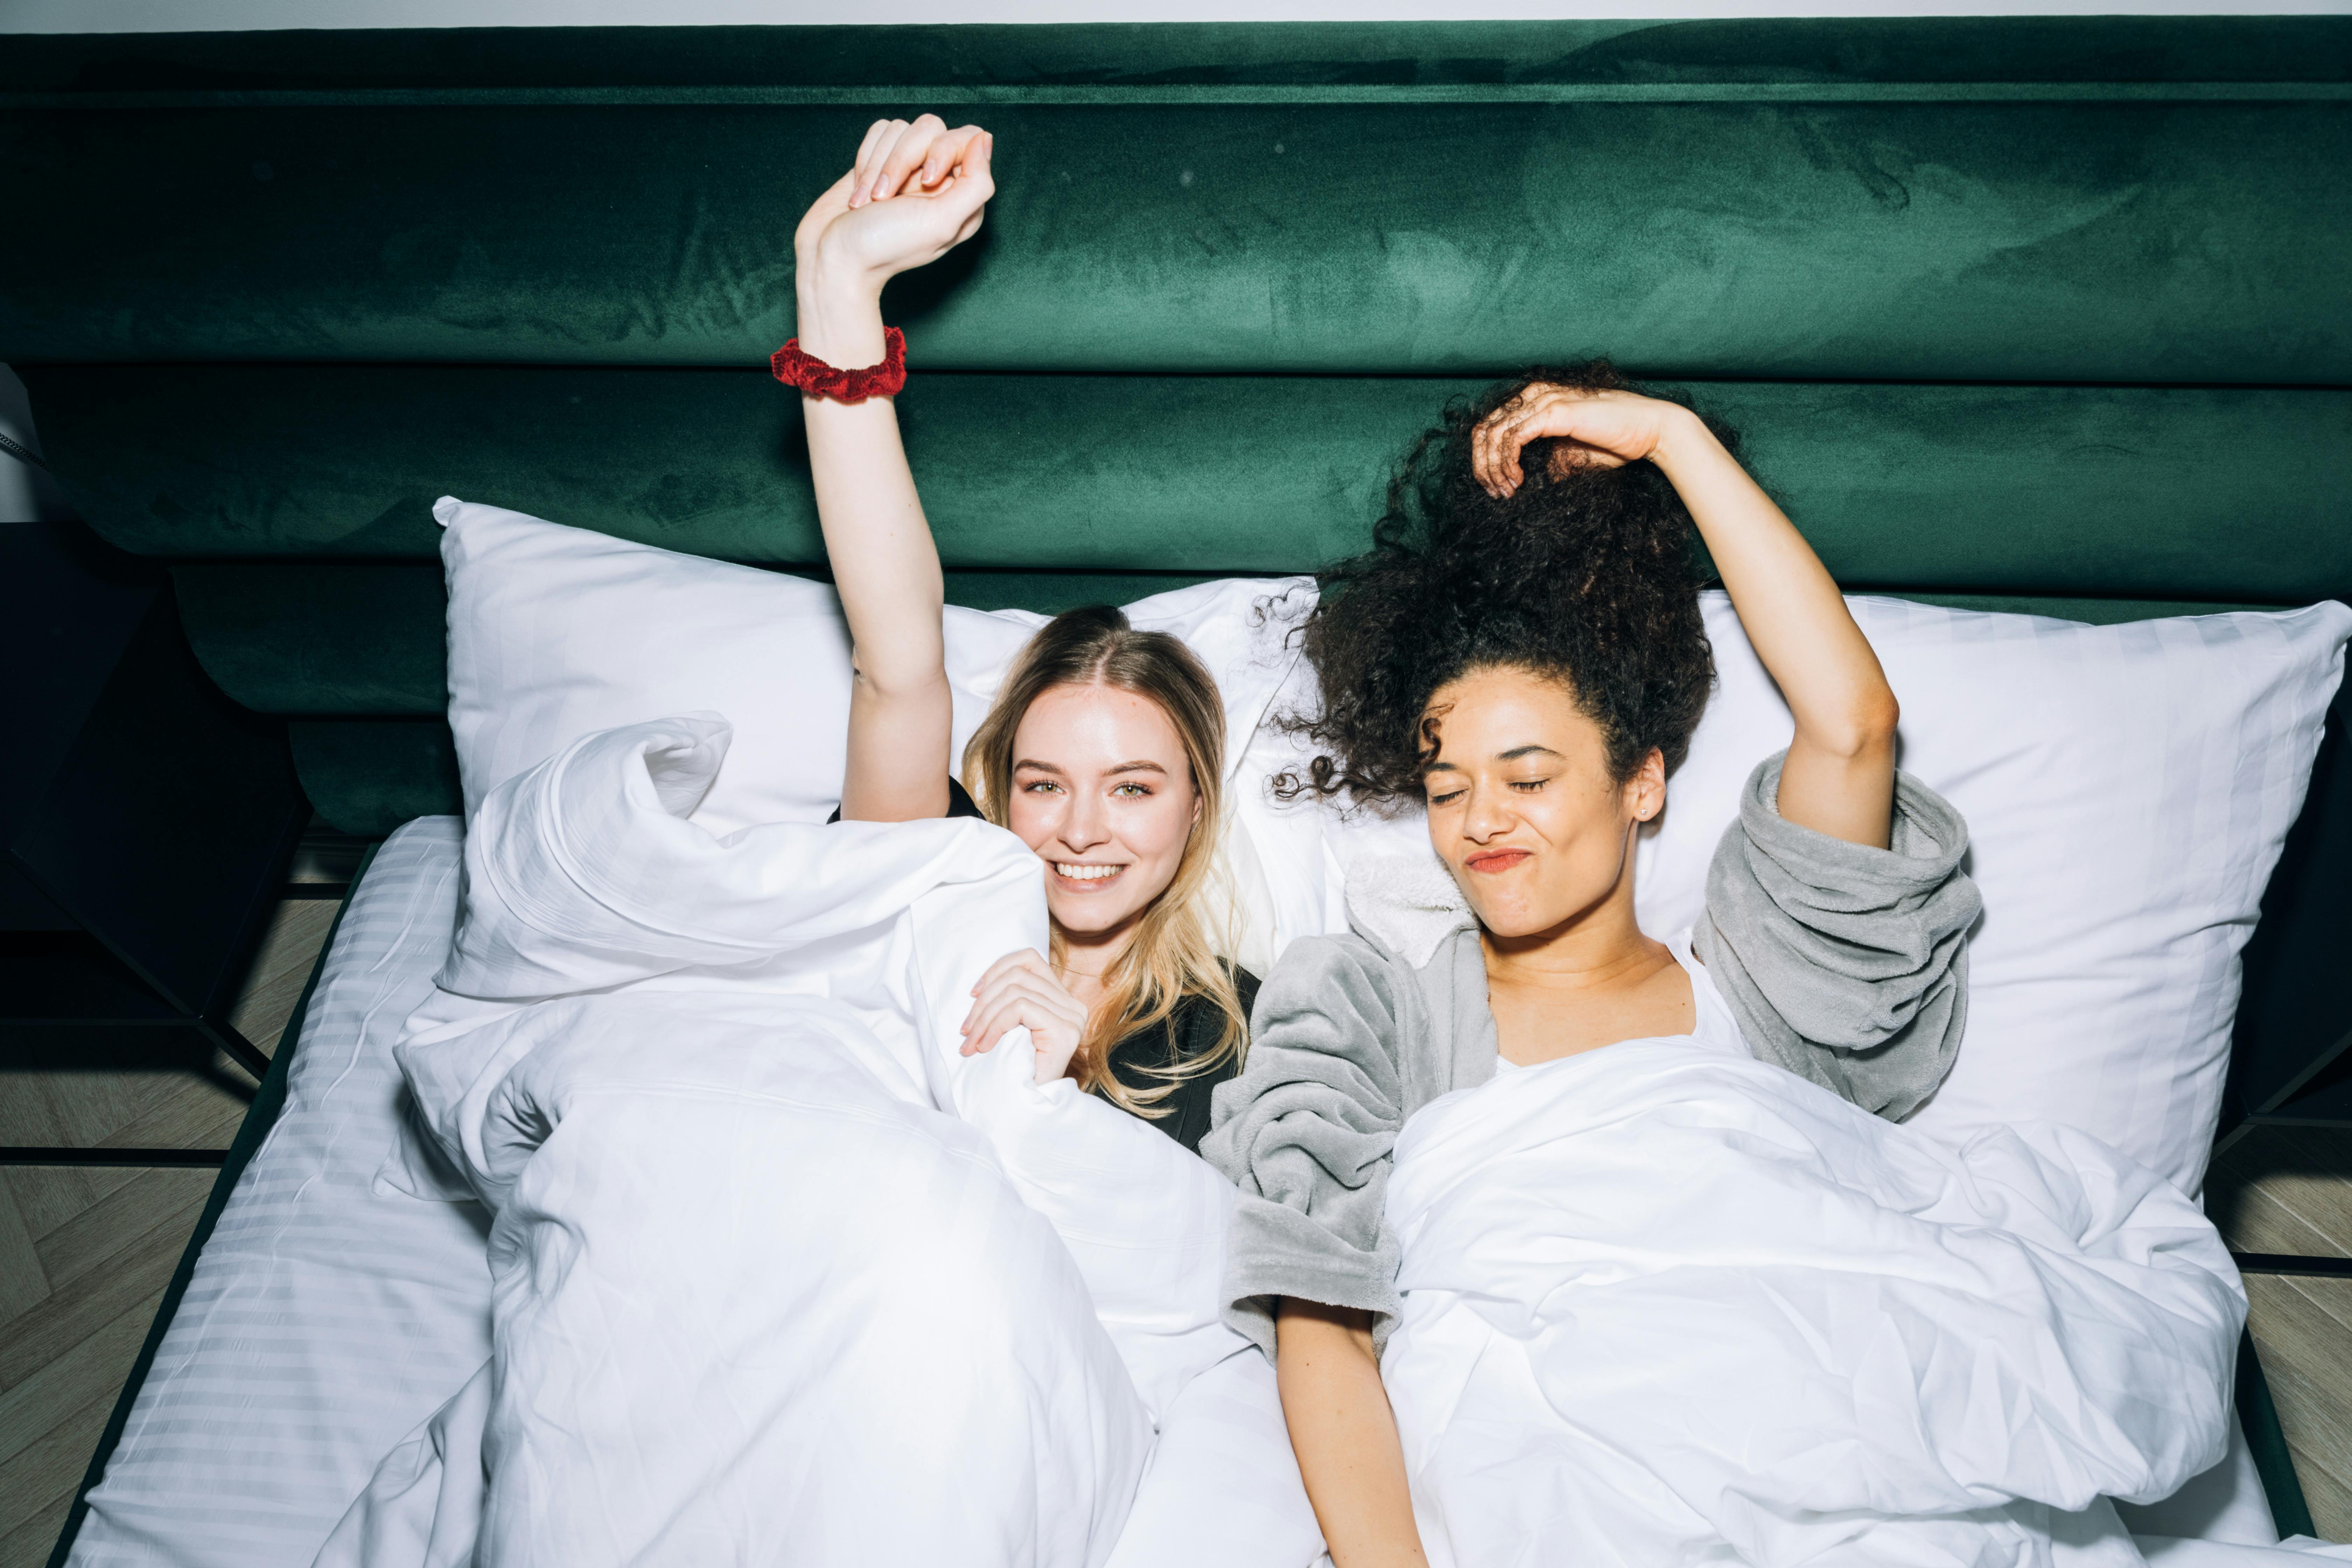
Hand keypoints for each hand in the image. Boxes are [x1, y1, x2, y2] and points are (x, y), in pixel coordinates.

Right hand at [794, 115, 993, 293]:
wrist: (833, 255)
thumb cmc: (886, 246)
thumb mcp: (942, 222)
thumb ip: (976, 184)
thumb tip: (983, 140)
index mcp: (963, 196)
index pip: (966, 138)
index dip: (942, 151)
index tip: (926, 181)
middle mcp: (939, 178)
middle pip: (930, 127)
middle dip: (902, 160)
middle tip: (887, 198)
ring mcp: (908, 169)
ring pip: (901, 128)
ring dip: (878, 165)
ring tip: (871, 200)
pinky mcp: (879, 161)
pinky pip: (878, 132)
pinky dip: (865, 159)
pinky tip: (861, 190)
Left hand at [959, 948, 1089, 1083]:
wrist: (1030, 1110)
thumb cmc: (1016, 1071)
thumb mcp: (1011, 1028)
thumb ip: (1010, 1001)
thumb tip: (981, 984)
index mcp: (1062, 998)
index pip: (1028, 959)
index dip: (996, 970)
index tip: (973, 995)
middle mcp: (1073, 1004)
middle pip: (1018, 976)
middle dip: (983, 1002)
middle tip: (964, 1032)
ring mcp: (1072, 1016)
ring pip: (1015, 991)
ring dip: (984, 1017)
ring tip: (970, 1043)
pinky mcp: (1065, 1030)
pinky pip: (1020, 1008)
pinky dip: (994, 1025)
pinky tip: (984, 1047)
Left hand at [1471, 384, 1697, 498]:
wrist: (1649, 431)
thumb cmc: (1615, 442)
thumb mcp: (1570, 454)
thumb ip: (1546, 459)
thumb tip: (1524, 477)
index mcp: (1536, 400)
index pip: (1491, 426)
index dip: (1485, 459)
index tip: (1497, 487)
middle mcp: (1534, 395)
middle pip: (1484, 429)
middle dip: (1482, 466)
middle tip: (1496, 493)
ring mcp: (1543, 400)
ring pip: (1493, 434)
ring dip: (1493, 468)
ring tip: (1507, 491)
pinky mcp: (1554, 412)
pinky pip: (1513, 437)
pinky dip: (1507, 462)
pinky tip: (1518, 480)